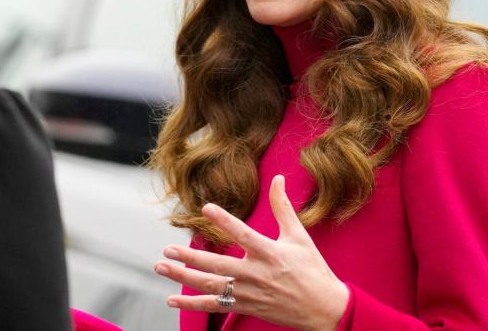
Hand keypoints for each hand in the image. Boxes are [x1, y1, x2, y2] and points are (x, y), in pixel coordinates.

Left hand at [153, 175, 348, 330]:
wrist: (326, 310)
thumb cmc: (313, 269)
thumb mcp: (299, 237)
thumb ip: (283, 207)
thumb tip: (278, 178)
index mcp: (270, 253)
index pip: (243, 233)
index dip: (224, 220)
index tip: (206, 208)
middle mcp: (257, 274)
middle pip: (218, 265)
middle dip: (190, 258)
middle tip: (168, 249)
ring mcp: (250, 293)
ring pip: (211, 286)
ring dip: (183, 277)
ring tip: (162, 267)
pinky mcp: (246, 306)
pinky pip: (214, 306)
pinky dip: (192, 304)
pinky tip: (171, 299)